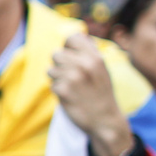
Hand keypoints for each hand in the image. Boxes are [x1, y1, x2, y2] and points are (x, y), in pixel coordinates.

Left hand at [48, 34, 133, 155]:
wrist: (104, 120)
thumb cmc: (101, 93)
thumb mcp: (101, 69)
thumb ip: (89, 53)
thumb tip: (74, 35)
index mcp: (95, 57)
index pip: (72, 38)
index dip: (68, 46)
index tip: (71, 56)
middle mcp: (84, 64)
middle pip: (56, 54)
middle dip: (60, 65)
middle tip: (72, 77)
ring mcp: (73, 77)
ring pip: (51, 70)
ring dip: (57, 79)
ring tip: (72, 87)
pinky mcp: (63, 91)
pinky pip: (52, 85)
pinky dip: (58, 91)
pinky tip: (70, 97)